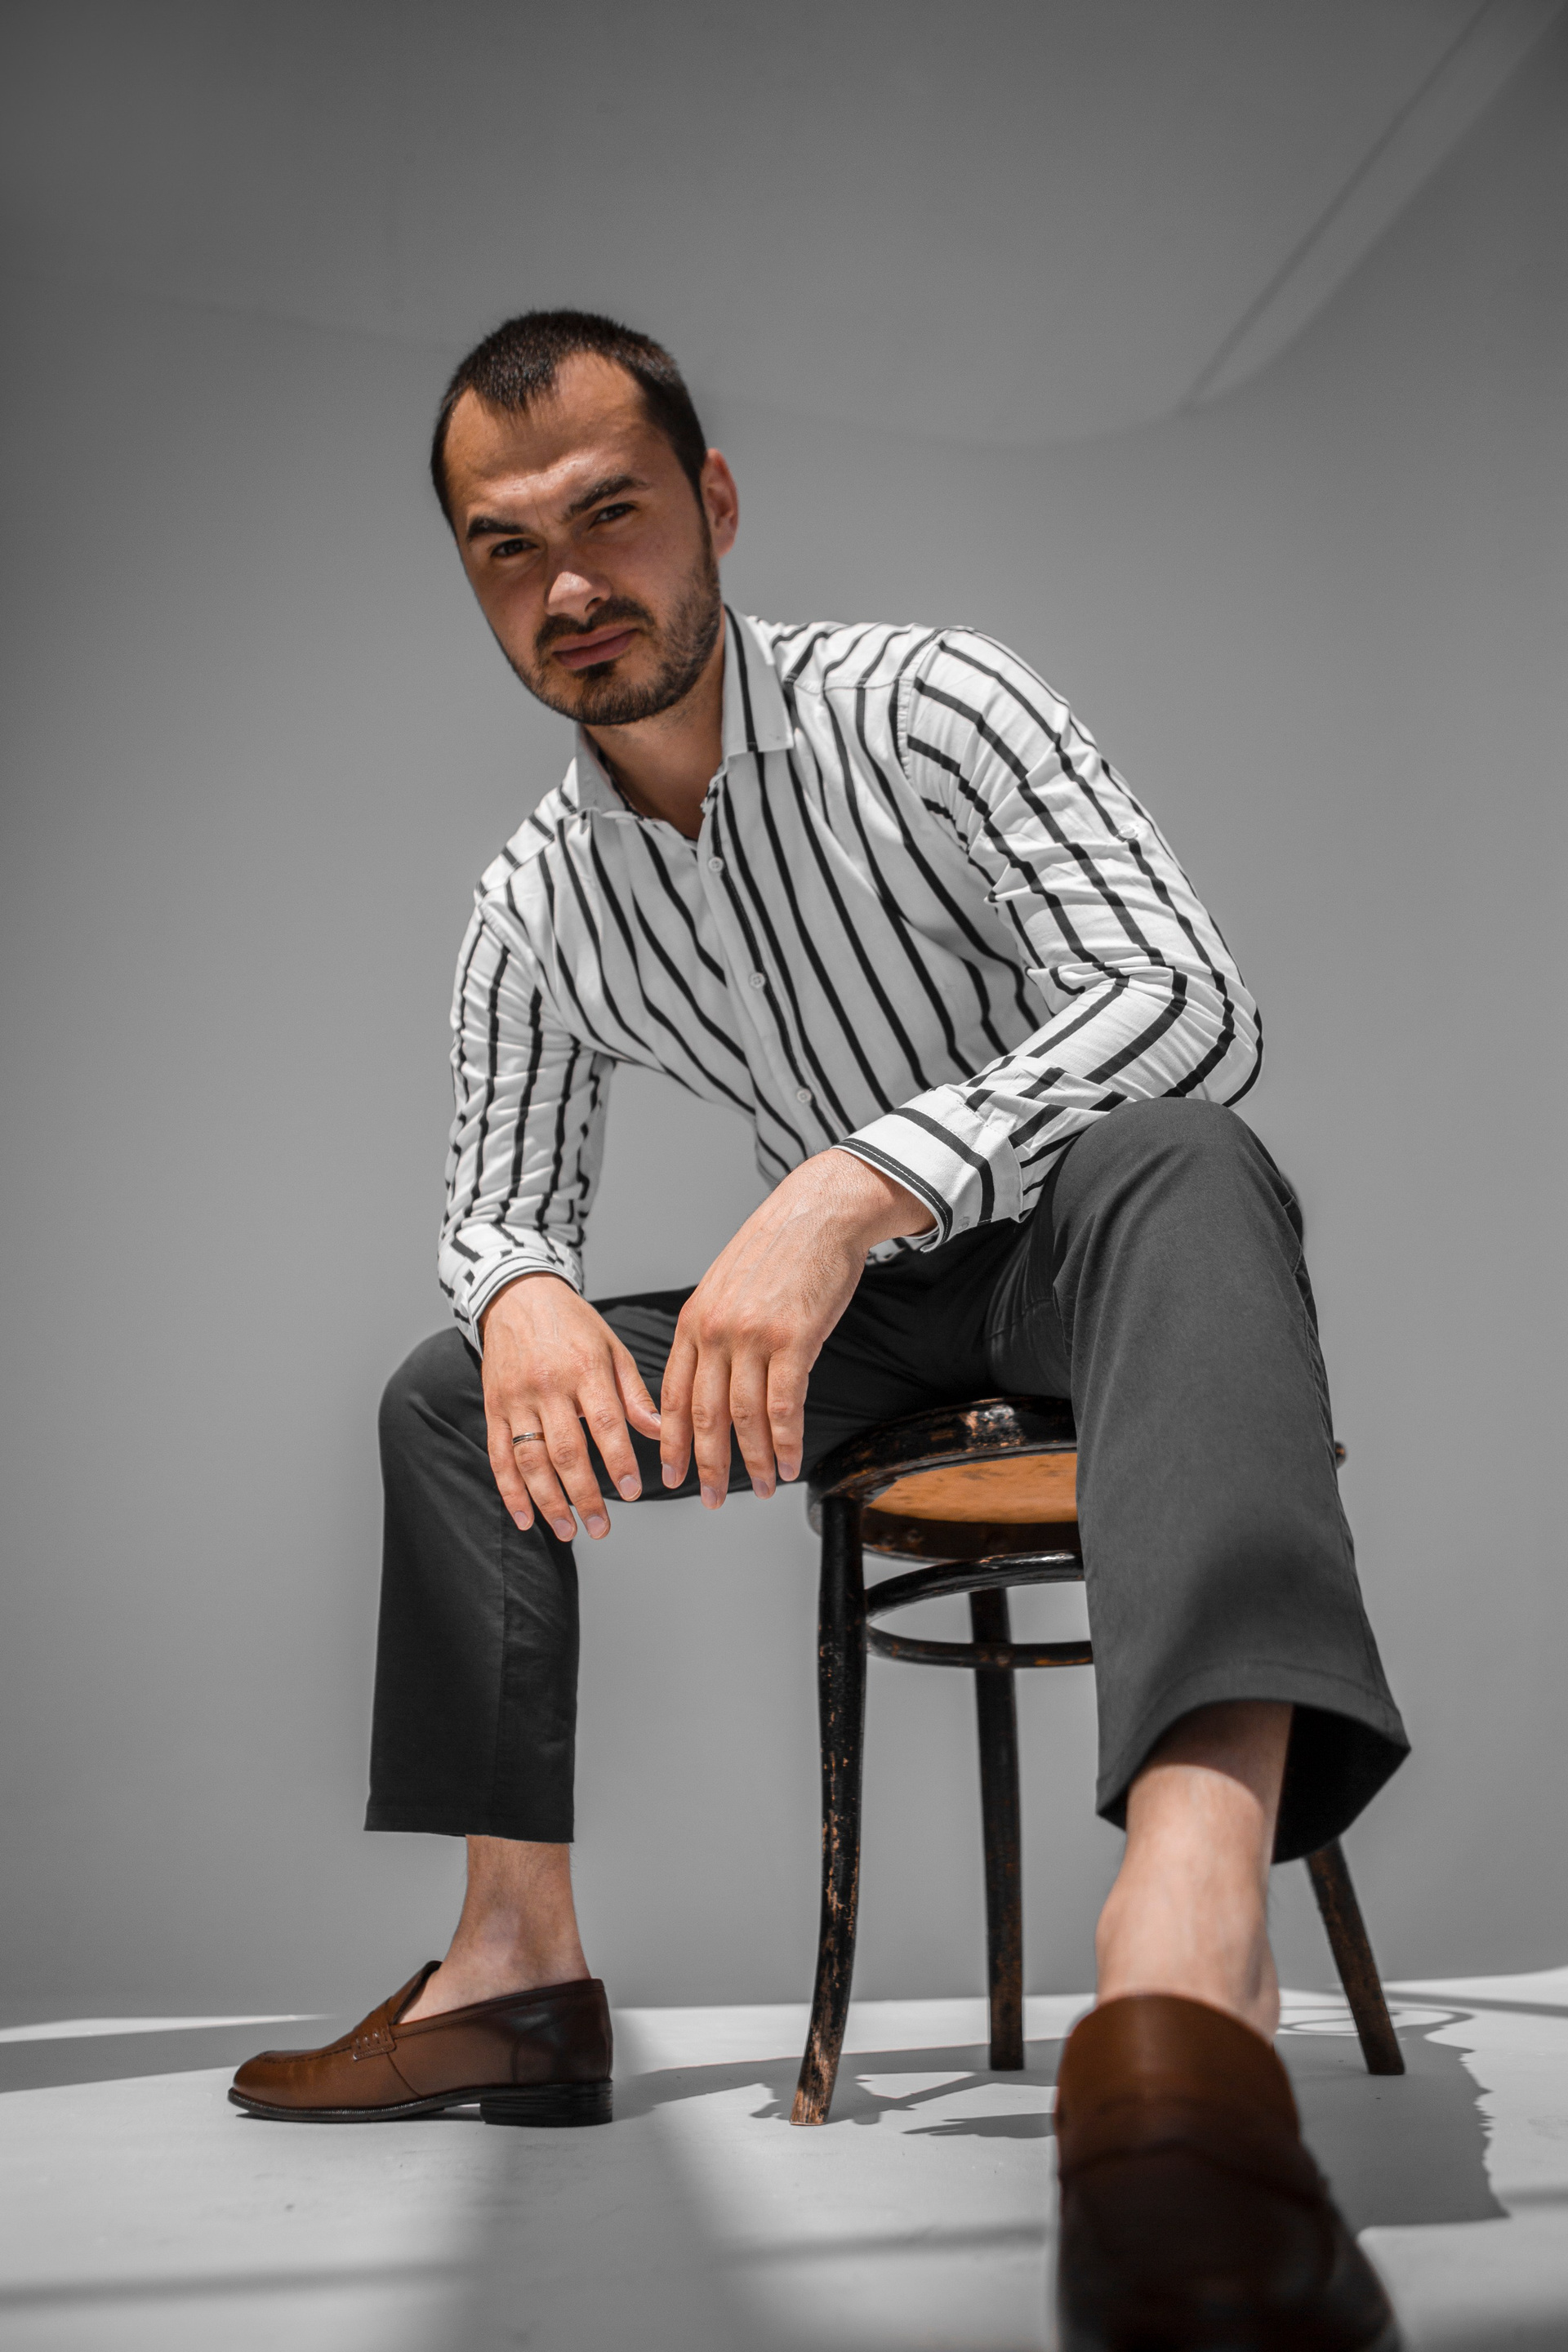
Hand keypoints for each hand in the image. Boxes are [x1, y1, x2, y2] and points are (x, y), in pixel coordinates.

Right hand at [479, 1274, 661, 1540]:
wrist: (517, 1295)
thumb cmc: (572, 1323)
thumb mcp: (611, 1348)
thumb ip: (635, 1393)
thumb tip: (663, 1432)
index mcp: (585, 1368)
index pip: (606, 1423)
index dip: (619, 1461)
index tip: (633, 1492)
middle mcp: (548, 1385)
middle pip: (567, 1450)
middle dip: (585, 1495)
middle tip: (601, 1527)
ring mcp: (517, 1398)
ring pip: (531, 1459)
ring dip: (549, 1501)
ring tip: (569, 1530)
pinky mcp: (493, 1407)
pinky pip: (500, 1455)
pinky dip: (510, 1490)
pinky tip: (525, 1517)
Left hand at [659, 1150, 933, 1506]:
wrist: (818, 1212)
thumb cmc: (777, 1249)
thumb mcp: (725, 1285)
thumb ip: (712, 1329)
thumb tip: (710, 1375)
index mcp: (694, 1321)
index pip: (674, 1396)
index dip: (672, 1442)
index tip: (671, 1473)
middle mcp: (716, 1332)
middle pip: (704, 1415)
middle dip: (706, 1464)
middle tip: (710, 1497)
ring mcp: (754, 1336)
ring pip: (745, 1417)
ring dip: (753, 1461)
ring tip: (760, 1488)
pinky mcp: (794, 1339)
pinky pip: (785, 1405)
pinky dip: (787, 1442)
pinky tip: (790, 1463)